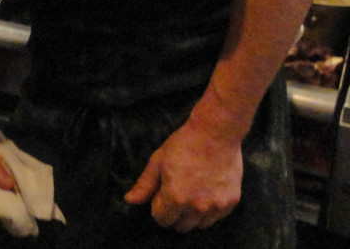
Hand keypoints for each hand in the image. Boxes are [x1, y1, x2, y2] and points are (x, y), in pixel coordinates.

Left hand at [124, 121, 241, 232]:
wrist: (216, 133)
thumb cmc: (183, 145)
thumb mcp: (157, 162)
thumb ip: (144, 185)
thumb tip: (130, 201)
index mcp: (175, 198)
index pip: (162, 220)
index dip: (158, 208)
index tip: (161, 195)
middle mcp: (197, 207)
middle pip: (181, 227)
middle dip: (174, 215)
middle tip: (175, 195)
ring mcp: (216, 206)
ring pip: (200, 225)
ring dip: (192, 216)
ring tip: (191, 194)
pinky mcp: (231, 202)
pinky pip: (217, 217)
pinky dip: (210, 211)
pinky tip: (206, 193)